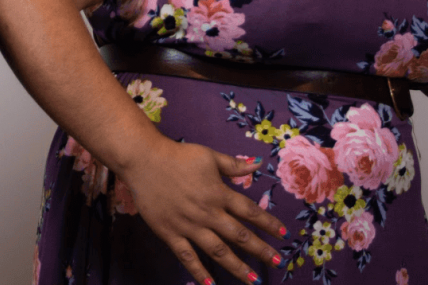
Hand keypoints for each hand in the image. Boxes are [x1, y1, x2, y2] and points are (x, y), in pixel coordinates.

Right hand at [125, 139, 285, 283]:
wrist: (144, 160)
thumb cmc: (177, 156)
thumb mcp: (208, 155)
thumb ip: (233, 165)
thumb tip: (257, 164)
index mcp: (218, 193)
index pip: (249, 211)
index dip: (268, 223)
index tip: (284, 234)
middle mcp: (207, 213)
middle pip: (238, 235)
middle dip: (260, 250)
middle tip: (277, 262)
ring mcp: (189, 225)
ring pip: (218, 251)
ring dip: (237, 267)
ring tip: (254, 280)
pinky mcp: (171, 233)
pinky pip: (187, 256)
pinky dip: (199, 272)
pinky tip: (211, 284)